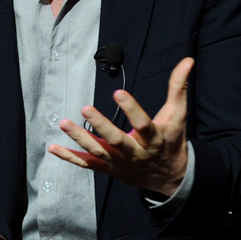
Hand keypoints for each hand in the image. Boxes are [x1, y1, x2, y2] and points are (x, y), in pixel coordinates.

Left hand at [48, 57, 192, 196]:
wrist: (170, 178)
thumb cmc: (172, 141)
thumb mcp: (178, 115)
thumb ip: (179, 87)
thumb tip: (187, 61)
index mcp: (153, 138)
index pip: (143, 124)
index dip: (132, 109)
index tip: (118, 92)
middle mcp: (135, 153)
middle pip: (116, 141)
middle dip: (101, 126)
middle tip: (85, 107)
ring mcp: (119, 163)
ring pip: (97, 152)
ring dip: (79, 138)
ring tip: (64, 123)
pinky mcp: (108, 169)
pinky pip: (86, 164)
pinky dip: (69, 157)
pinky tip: (53, 147)